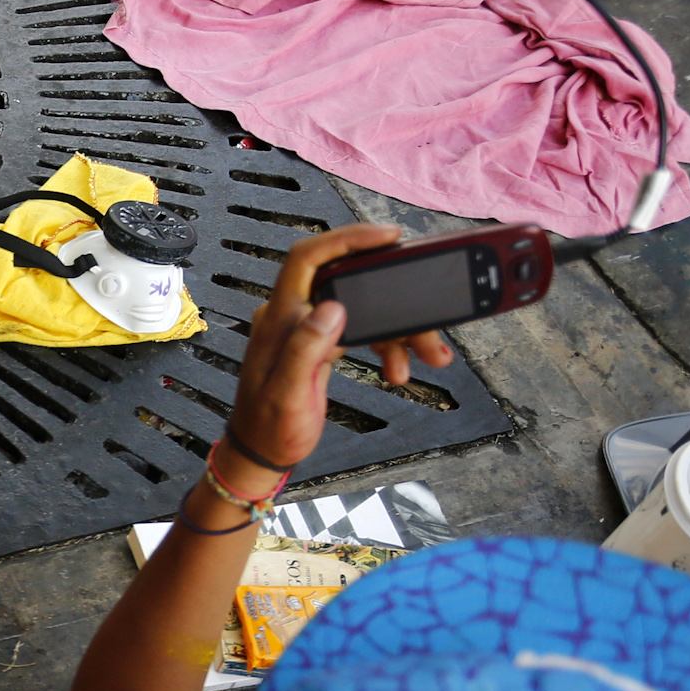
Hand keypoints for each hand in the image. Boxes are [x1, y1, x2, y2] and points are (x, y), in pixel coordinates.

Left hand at [222, 224, 457, 474]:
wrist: (261, 453)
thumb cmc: (269, 429)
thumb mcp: (287, 394)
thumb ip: (304, 348)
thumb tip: (331, 307)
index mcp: (278, 318)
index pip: (308, 258)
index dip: (346, 239)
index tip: (386, 237)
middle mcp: (291, 315)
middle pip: (349, 283)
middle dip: (394, 300)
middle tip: (428, 318)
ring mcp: (306, 328)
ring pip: (363, 310)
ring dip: (399, 332)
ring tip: (427, 355)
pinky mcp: (320, 344)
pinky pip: (361, 331)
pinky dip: (385, 346)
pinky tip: (399, 367)